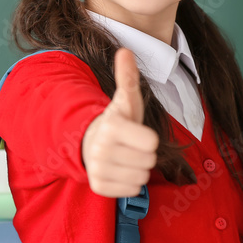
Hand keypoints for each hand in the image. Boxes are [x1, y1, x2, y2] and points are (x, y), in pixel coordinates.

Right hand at [82, 48, 158, 197]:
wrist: (91, 142)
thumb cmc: (118, 121)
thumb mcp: (126, 100)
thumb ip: (128, 77)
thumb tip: (125, 51)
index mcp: (111, 127)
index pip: (152, 142)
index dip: (149, 138)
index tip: (137, 132)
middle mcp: (101, 149)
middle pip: (149, 161)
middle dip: (144, 154)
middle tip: (131, 146)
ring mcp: (98, 169)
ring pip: (141, 178)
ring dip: (138, 169)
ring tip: (126, 157)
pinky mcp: (98, 186)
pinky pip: (132, 191)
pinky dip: (129, 183)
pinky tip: (120, 170)